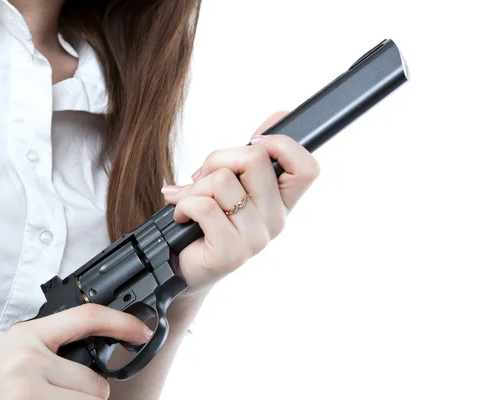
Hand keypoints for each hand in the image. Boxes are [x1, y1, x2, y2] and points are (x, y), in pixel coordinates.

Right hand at [0, 304, 151, 399]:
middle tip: (61, 395)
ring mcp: (26, 389)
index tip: (141, 331)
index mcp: (28, 336)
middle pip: (96, 383)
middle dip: (88, 395)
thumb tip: (102, 350)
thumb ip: (54, 348)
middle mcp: (28, 360)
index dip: (121, 323)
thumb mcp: (19, 352)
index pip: (86, 317)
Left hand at [161, 111, 319, 295]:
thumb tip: (280, 114)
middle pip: (254, 159)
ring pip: (222, 181)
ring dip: (195, 186)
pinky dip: (183, 204)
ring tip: (189, 201)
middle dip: (217, 159)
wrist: (186, 265)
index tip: (254, 144)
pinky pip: (205, 207)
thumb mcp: (234, 181)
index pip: (307, 167)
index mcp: (282, 201)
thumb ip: (252, 153)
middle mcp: (276, 220)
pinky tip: (182, 216)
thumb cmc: (208, 220)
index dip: (282, 145)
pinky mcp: (231, 254)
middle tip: (203, 178)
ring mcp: (256, 239)